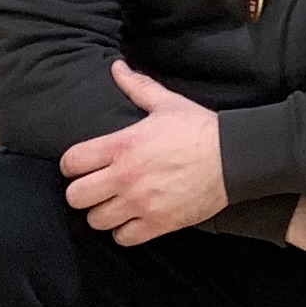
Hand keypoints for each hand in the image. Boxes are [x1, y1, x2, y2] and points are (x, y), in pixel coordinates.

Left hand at [59, 61, 230, 245]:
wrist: (234, 157)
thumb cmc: (199, 128)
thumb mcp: (166, 103)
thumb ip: (137, 86)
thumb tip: (117, 67)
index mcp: (122, 145)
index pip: (71, 162)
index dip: (71, 165)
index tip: (80, 165)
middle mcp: (125, 177)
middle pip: (76, 197)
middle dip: (81, 192)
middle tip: (94, 187)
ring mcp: (140, 203)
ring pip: (96, 220)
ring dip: (101, 212)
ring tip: (112, 205)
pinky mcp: (158, 223)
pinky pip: (123, 238)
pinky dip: (123, 231)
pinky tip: (130, 220)